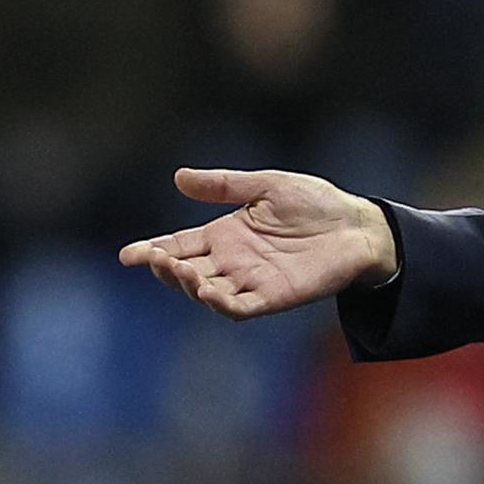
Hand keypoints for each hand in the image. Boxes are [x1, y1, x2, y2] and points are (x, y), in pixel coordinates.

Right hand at [118, 168, 397, 320]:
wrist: (356, 224)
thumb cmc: (314, 202)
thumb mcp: (265, 185)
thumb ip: (224, 185)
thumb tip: (179, 177)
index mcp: (225, 234)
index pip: (179, 244)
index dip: (153, 250)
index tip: (127, 255)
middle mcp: (231, 261)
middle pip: (185, 271)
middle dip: (165, 268)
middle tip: (154, 259)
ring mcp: (250, 281)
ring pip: (206, 292)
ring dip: (188, 285)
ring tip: (179, 270)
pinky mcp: (272, 297)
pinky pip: (239, 307)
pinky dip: (220, 303)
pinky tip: (208, 291)